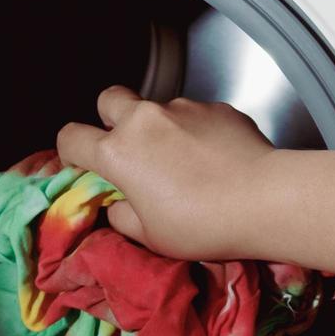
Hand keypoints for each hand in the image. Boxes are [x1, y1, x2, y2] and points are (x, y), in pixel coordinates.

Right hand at [57, 86, 276, 260]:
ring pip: (157, 108)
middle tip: (128, 149)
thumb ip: (123, 216)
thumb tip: (119, 204)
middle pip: (109, 99)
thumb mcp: (150, 236)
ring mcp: (183, 107)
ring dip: (160, 129)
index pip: (71, 137)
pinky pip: (195, 114)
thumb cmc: (202, 224)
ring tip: (184, 162)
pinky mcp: (217, 106)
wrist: (264, 199)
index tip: (83, 167)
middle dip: (110, 119)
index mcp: (118, 153)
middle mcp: (144, 120)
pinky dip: (196, 131)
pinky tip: (215, 158)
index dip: (70, 152)